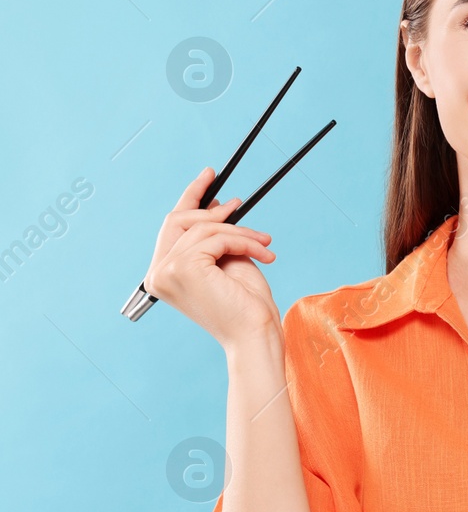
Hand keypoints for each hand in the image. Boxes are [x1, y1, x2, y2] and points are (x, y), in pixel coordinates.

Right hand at [142, 166, 280, 347]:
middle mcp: (157, 274)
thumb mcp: (228, 261)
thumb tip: (217, 204)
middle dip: (212, 209)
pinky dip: (245, 241)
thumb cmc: (246, 305)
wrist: (255, 335)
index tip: (209, 176)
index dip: (189, 198)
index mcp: (163, 274)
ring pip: (205, 229)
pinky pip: (218, 238)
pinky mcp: (183, 269)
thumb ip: (215, 236)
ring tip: (265, 243)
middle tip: (238, 203)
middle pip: (179, 221)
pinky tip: (264, 254)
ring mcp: (166, 271)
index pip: (171, 227)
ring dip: (241, 232)